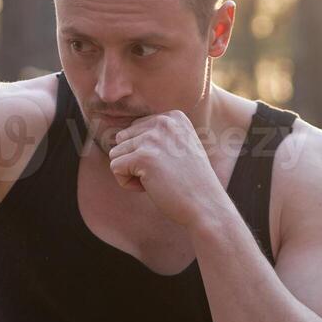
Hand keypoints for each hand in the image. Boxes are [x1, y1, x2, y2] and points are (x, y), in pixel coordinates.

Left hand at [107, 110, 227, 227]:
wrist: (206, 205)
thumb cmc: (190, 182)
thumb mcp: (178, 147)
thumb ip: (155, 136)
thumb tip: (118, 135)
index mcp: (173, 117)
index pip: (135, 129)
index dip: (143, 152)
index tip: (166, 164)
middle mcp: (164, 122)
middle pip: (122, 139)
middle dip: (133, 161)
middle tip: (159, 174)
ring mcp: (153, 138)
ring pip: (116, 153)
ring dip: (130, 172)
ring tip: (155, 180)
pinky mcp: (143, 157)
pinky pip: (115, 167)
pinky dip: (126, 183)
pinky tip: (148, 187)